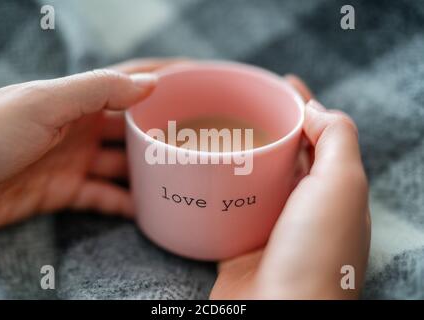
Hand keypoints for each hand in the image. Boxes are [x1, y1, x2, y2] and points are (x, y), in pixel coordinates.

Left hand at [0, 58, 182, 231]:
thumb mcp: (43, 103)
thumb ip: (97, 90)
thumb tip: (150, 84)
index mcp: (75, 97)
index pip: (128, 81)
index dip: (162, 78)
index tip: (197, 81)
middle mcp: (78, 126)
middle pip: (131, 126)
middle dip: (161, 130)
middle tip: (197, 140)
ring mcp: (73, 160)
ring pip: (122, 164)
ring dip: (147, 171)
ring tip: (180, 177)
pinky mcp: (64, 192)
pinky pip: (104, 197)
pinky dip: (125, 204)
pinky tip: (148, 209)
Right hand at [210, 76, 370, 298]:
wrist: (275, 315)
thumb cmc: (315, 256)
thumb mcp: (342, 186)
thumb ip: (338, 139)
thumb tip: (315, 108)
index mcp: (335, 194)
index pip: (322, 138)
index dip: (306, 107)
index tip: (281, 84)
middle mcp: (304, 210)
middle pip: (286, 156)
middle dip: (269, 126)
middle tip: (242, 103)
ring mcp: (270, 227)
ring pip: (254, 179)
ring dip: (239, 155)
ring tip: (216, 129)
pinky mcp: (238, 242)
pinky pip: (226, 206)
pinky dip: (216, 187)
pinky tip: (201, 171)